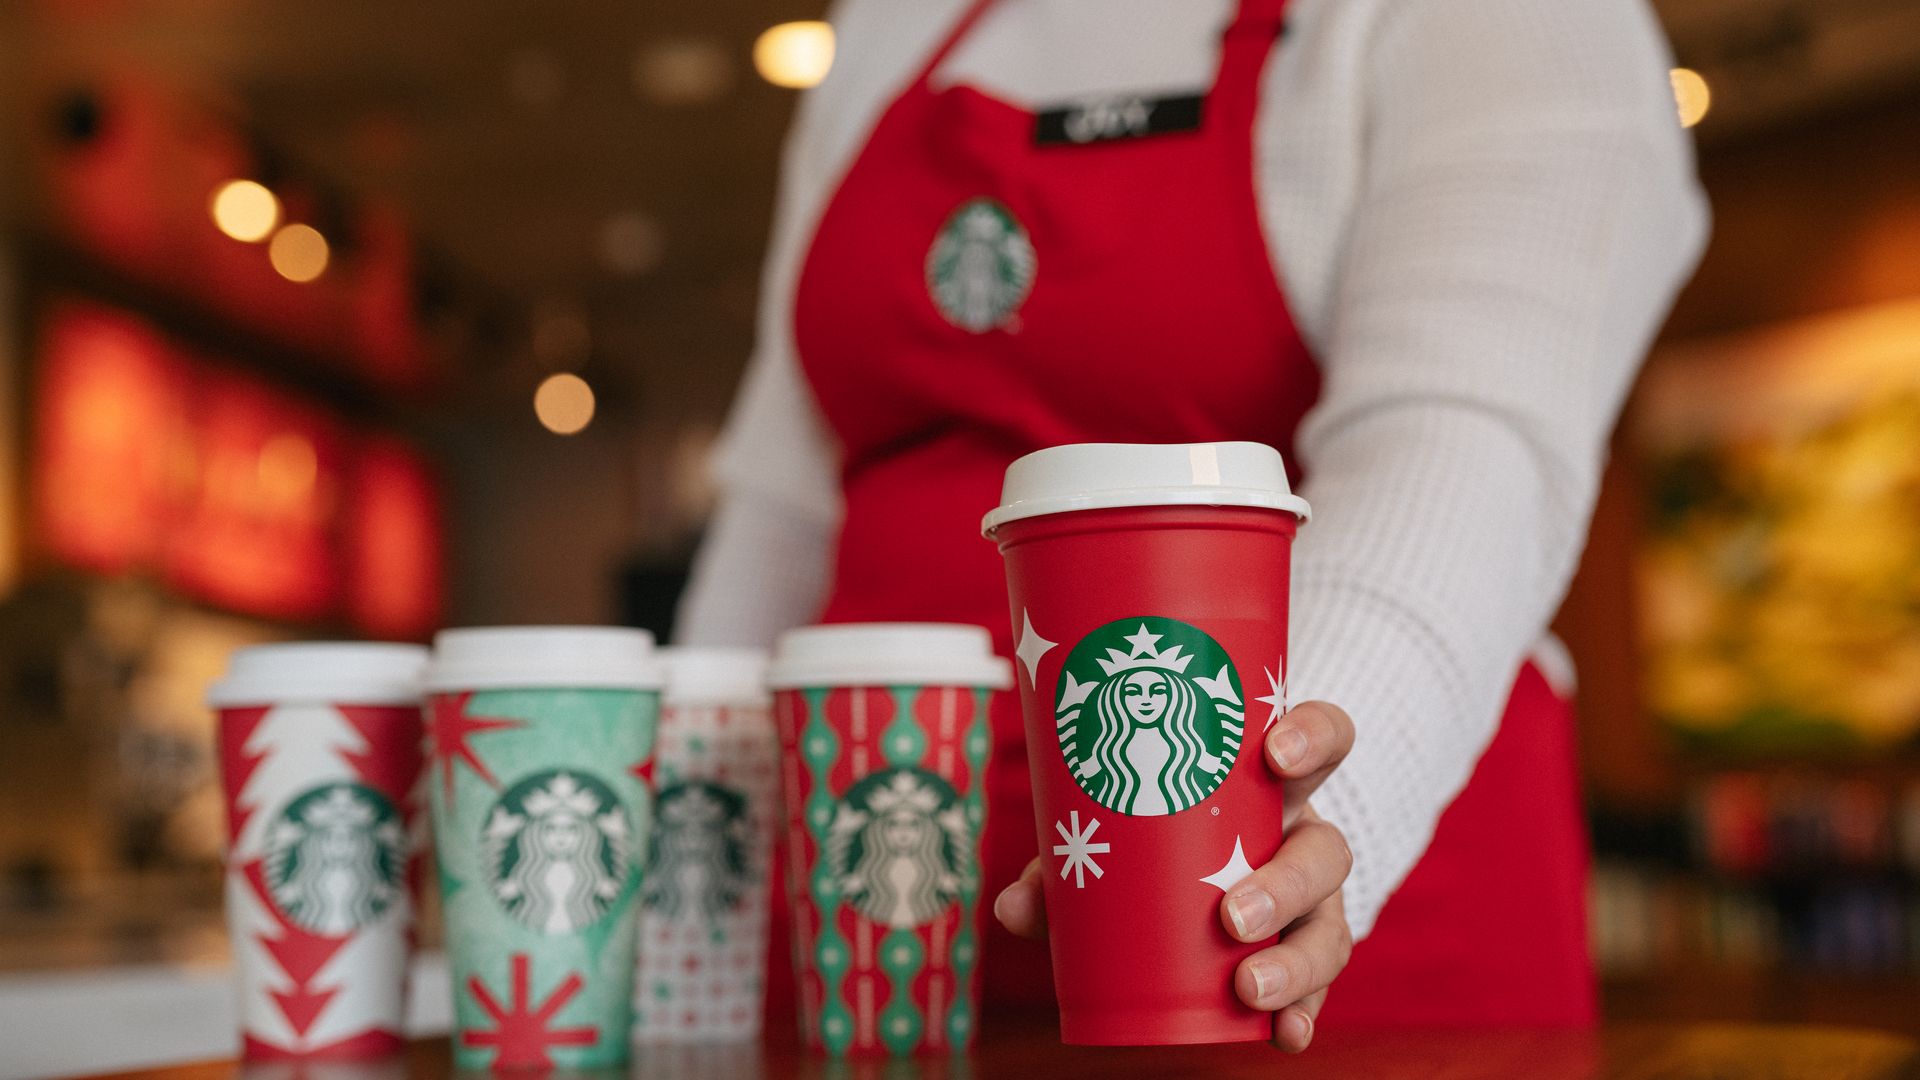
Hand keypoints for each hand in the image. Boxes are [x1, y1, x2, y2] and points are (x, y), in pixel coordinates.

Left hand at [993, 700, 1356, 1052]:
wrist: (1193, 881)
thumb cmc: (1155, 838)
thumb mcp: (1118, 837)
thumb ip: (1066, 867)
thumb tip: (1011, 907)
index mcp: (1269, 785)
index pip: (1323, 739)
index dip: (1313, 737)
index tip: (1274, 753)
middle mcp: (1303, 840)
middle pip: (1327, 851)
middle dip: (1286, 883)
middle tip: (1231, 917)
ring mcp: (1314, 903)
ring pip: (1331, 927)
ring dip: (1296, 961)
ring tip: (1248, 987)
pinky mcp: (1306, 954)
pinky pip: (1320, 987)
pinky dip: (1304, 1011)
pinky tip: (1285, 1033)